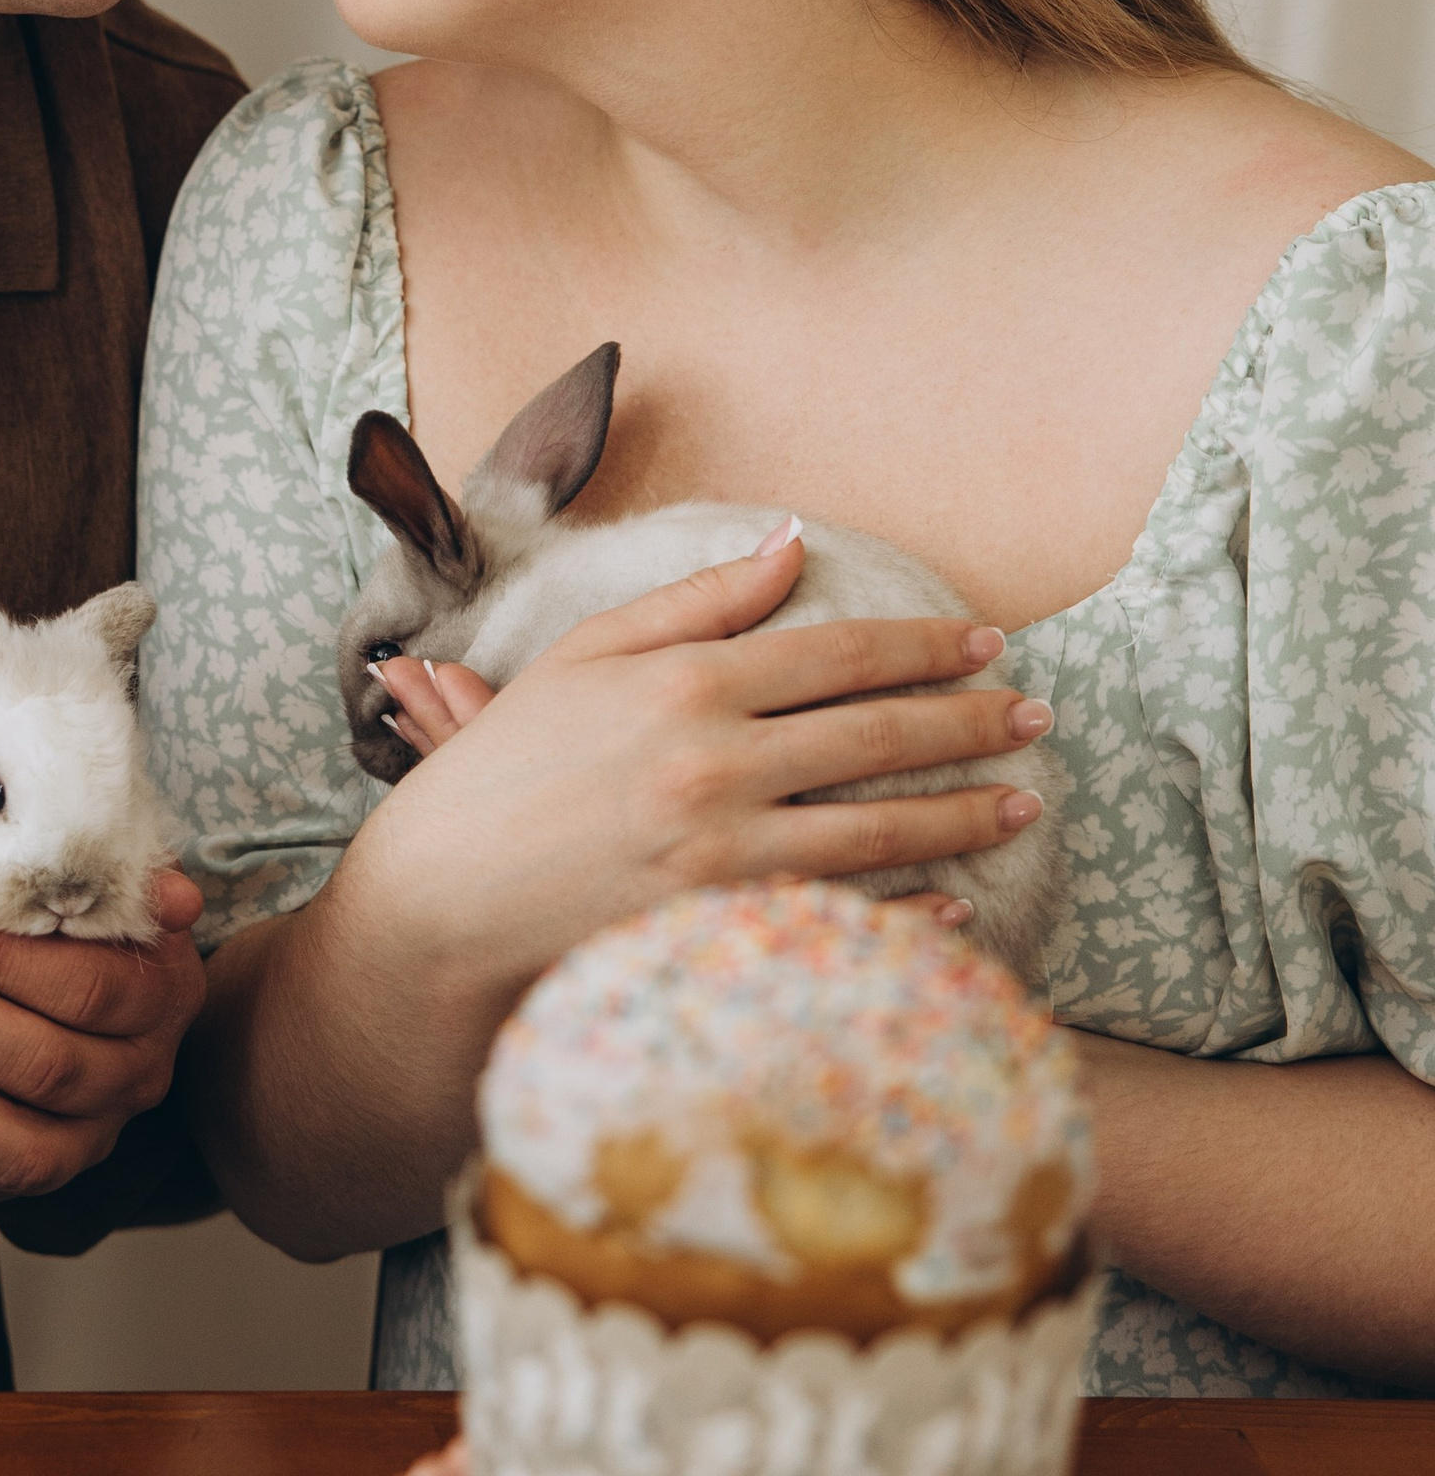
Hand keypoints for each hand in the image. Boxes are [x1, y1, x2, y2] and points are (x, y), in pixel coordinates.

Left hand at [0, 871, 207, 1203]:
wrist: (67, 985)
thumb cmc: (73, 918)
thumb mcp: (104, 885)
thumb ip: (125, 880)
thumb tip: (175, 898)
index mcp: (161, 1000)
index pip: (87, 990)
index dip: (1, 960)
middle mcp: (136, 1079)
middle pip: (48, 1067)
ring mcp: (86, 1139)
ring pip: (17, 1150)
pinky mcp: (28, 1176)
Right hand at [342, 537, 1052, 991]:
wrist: (441, 902)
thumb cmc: (505, 769)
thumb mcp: (584, 657)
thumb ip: (693, 602)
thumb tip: (788, 545)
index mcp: (683, 685)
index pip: (837, 653)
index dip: (922, 647)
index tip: (985, 645)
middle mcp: (713, 764)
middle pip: (875, 735)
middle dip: (969, 723)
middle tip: (1035, 718)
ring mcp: (720, 855)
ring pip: (877, 827)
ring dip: (961, 814)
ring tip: (1021, 804)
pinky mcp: (718, 930)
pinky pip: (841, 917)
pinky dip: (907, 915)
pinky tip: (956, 906)